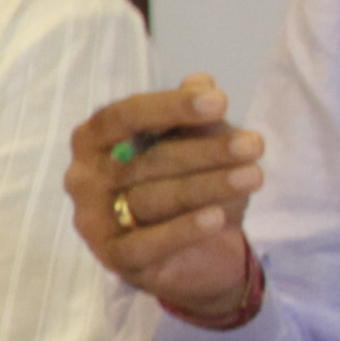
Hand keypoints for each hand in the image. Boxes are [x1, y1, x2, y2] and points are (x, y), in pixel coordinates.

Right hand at [69, 74, 267, 325]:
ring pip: (153, 199)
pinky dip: (183, 231)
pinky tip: (217, 218)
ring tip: (254, 176)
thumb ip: (194, 118)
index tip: (220, 101)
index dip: (170, 107)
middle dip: (206, 151)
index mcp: (94, 139)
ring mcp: (94, 220)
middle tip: (255, 145)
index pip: (124, 116)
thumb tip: (201, 82)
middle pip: (146, 160)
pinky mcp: (114, 258)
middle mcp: (84, 177)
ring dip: (209, 186)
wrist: (198, 251)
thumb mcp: (197, 145)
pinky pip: (148, 243)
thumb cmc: (189, 182)